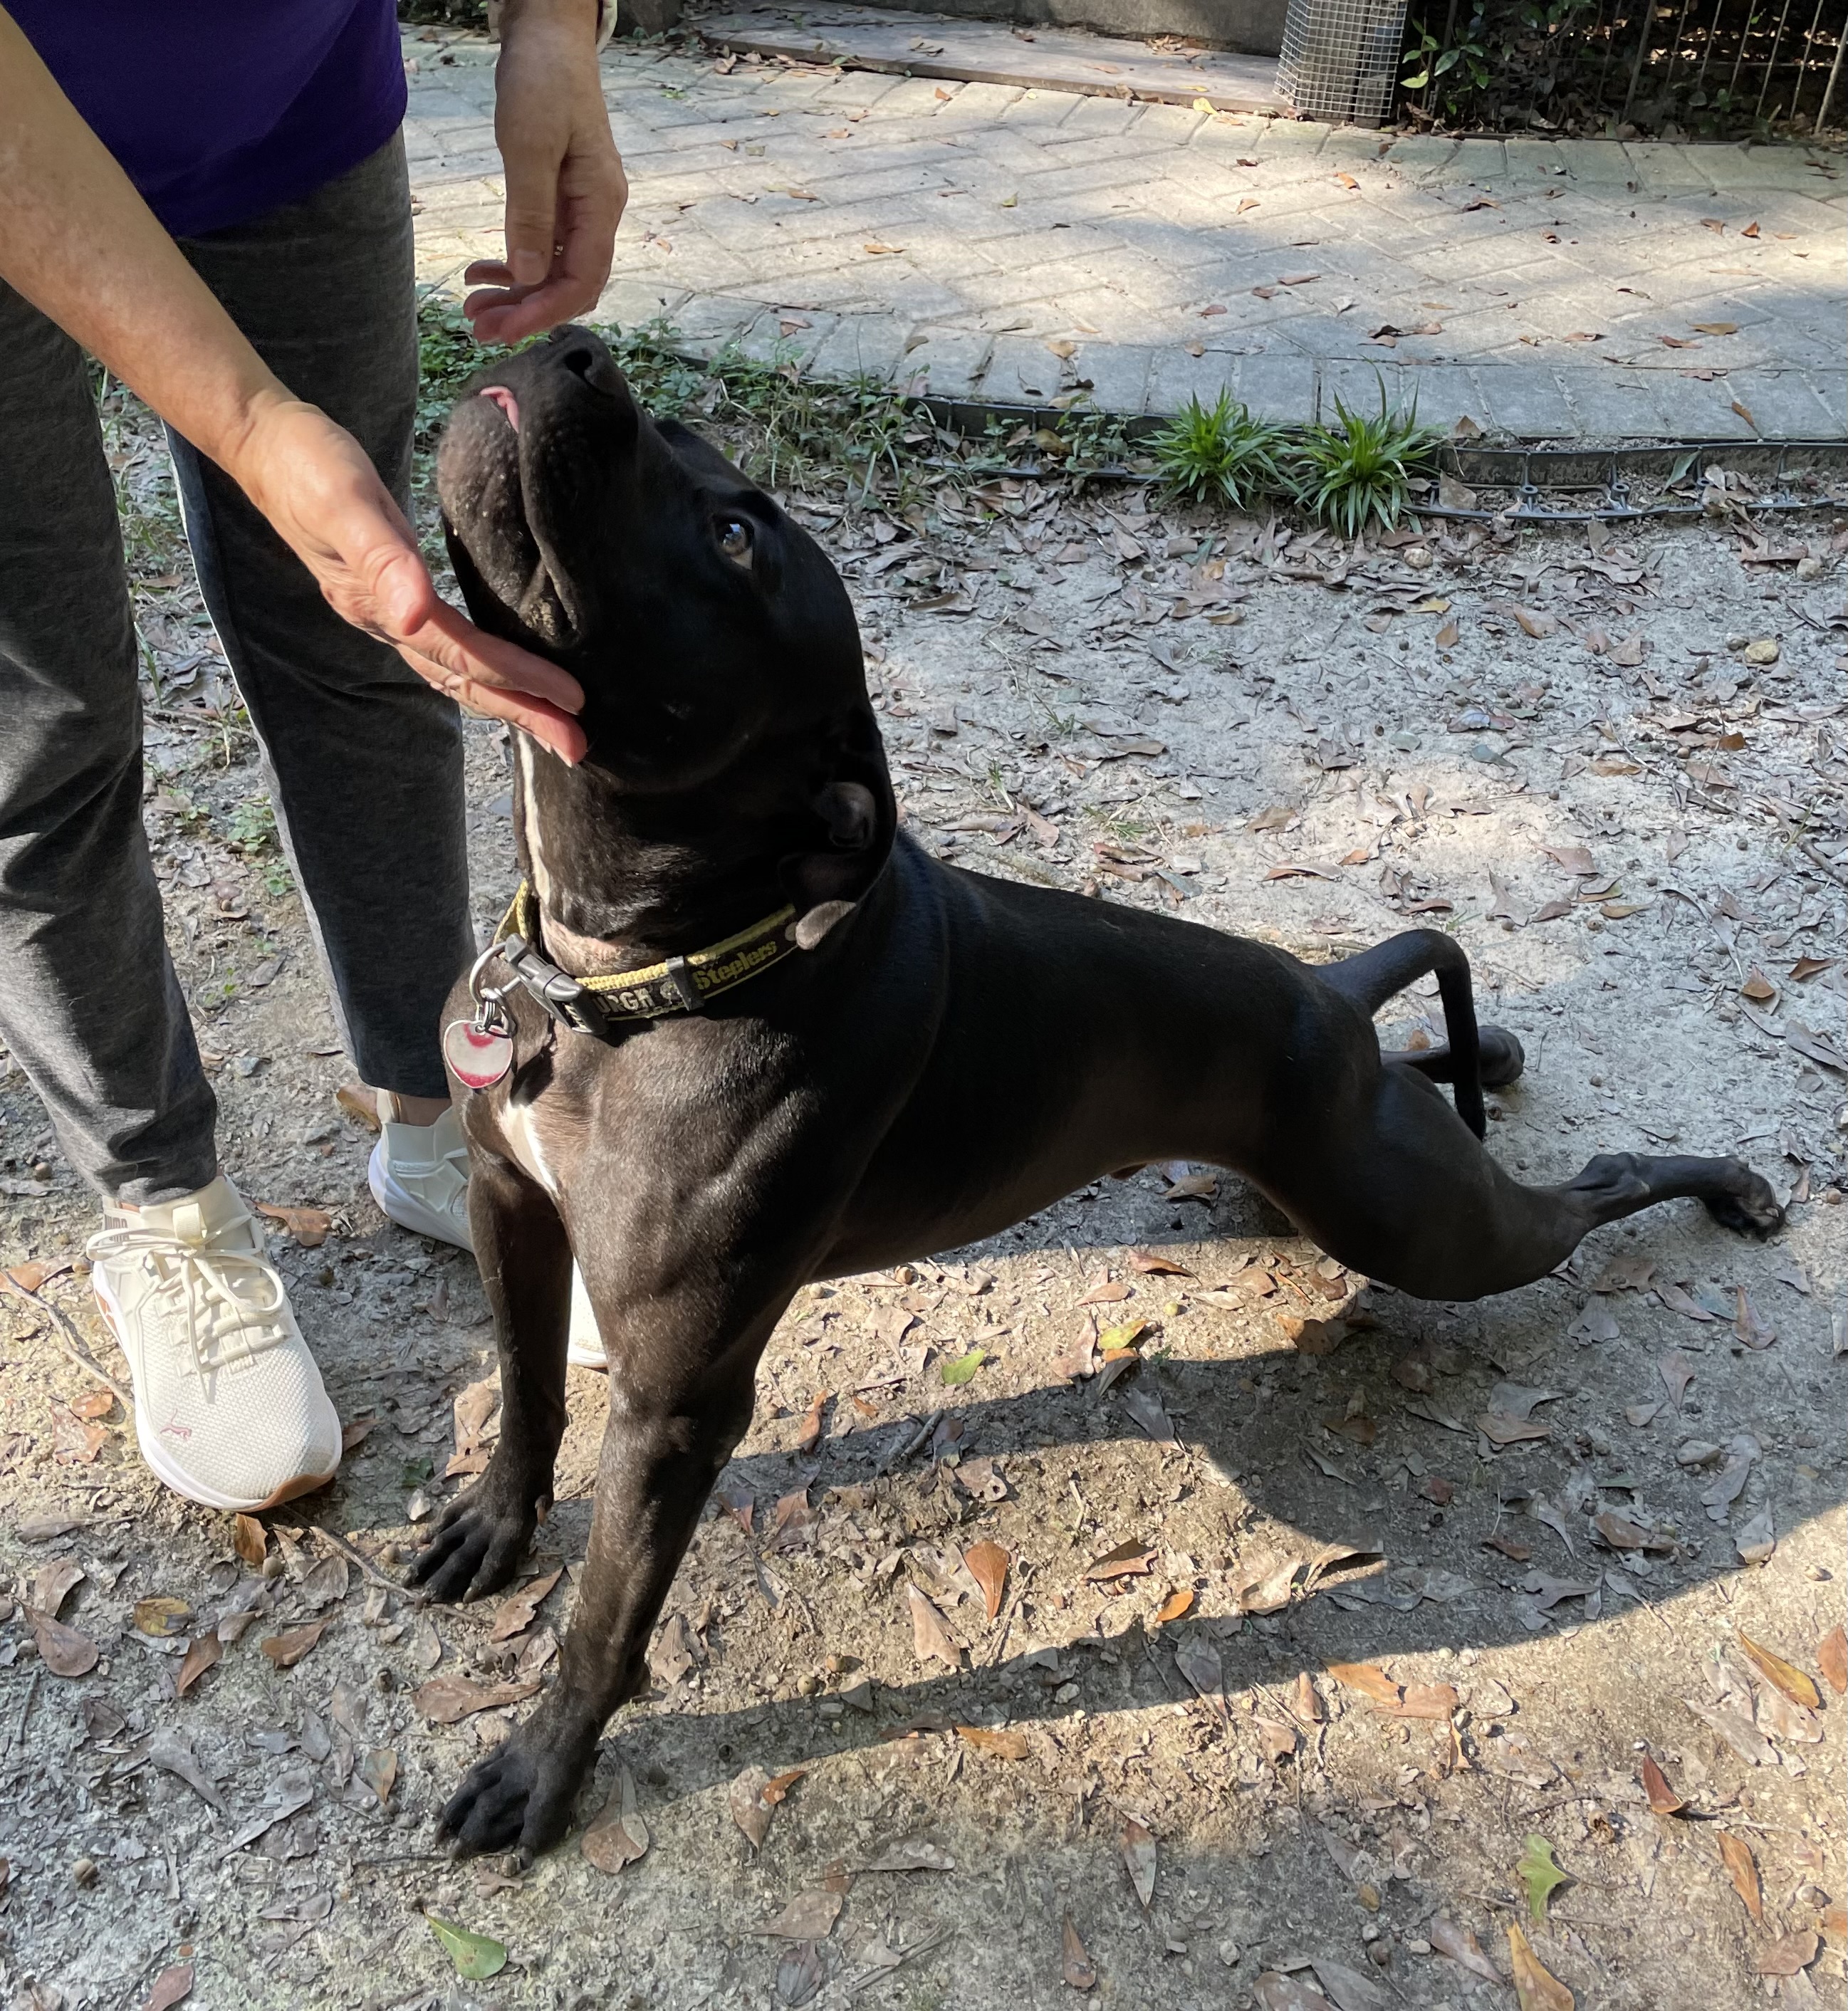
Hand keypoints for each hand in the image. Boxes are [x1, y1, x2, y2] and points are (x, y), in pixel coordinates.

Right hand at [224, 392, 586, 761]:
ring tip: (555, 723)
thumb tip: (415, 614)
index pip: (464, 653)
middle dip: (523, 713)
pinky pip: (448, 647)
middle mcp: (385, 619)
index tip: (571, 700)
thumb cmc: (307, 463)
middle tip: (578, 746)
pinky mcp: (392, 593)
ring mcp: (386, 611)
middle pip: (464, 680)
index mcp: (379, 604)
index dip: (518, 678)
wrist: (265, 443)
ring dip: (507, 701)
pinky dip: (484, 669)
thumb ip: (381, 558)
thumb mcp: (345, 502)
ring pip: (456, 671)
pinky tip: (508, 675)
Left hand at [466, 0, 626, 345]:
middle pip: (569, 285)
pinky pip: (543, 248)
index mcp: (600, 205)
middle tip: (476, 328)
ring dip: (516, 294)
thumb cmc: (542, 80)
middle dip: (525, 312)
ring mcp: (582, 208)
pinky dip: (515, 265)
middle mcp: (597, 214)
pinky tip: (482, 272)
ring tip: (473, 306)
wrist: (549, 37)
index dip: (542, 312)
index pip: (580, 282)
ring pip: (553, 271)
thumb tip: (528, 275)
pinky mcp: (563, 199)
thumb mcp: (528, 144)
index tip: (502, 329)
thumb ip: (530, 212)